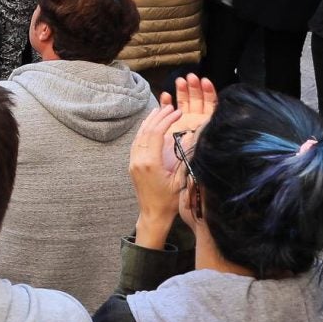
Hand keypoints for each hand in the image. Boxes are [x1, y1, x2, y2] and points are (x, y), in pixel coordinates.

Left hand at [127, 96, 188, 248]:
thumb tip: (190, 136)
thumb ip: (185, 158)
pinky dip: (143, 131)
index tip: (177, 112)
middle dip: (158, 117)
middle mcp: (138, 160)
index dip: (167, 120)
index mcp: (150, 163)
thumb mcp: (181, 180)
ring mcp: (133, 162)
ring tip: (159, 109)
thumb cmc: (169, 201)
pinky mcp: (132, 164)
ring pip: (139, 136)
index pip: (156, 134)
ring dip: (149, 121)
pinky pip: (136, 142)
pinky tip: (148, 124)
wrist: (153, 214)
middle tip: (170, 106)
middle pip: (146, 131)